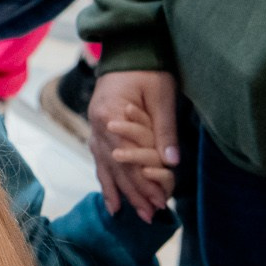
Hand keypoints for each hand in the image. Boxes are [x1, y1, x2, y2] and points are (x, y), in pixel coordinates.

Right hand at [89, 69, 179, 221]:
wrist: (128, 50)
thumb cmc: (147, 69)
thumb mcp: (161, 96)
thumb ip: (164, 129)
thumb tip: (171, 163)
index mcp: (110, 116)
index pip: (129, 158)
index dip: (144, 182)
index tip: (161, 200)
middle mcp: (97, 126)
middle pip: (116, 167)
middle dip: (135, 193)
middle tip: (150, 215)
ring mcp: (94, 129)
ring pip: (106, 167)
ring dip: (121, 192)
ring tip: (133, 214)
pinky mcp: (97, 130)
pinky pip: (99, 160)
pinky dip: (106, 181)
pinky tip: (112, 200)